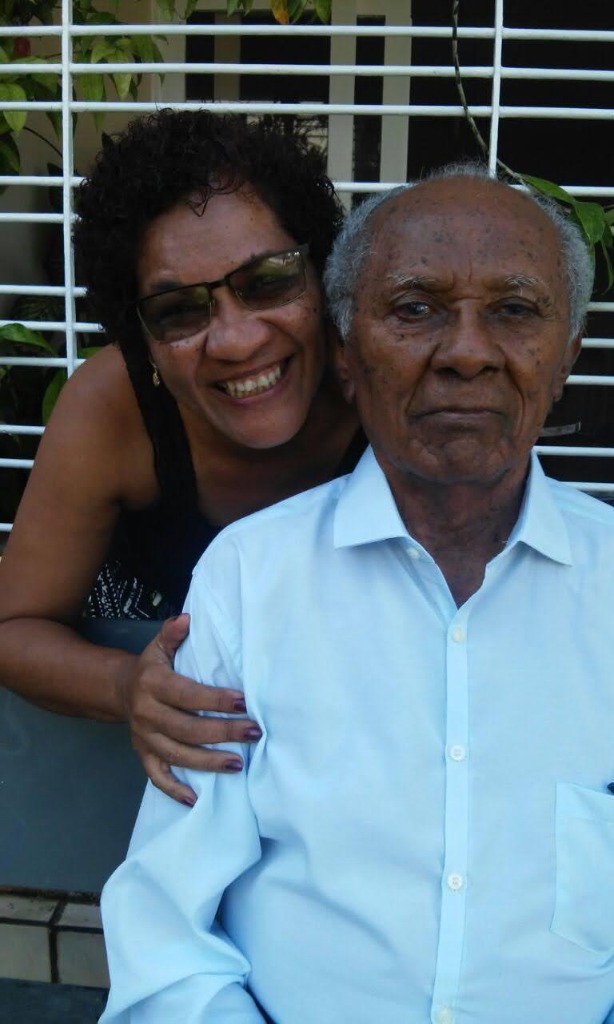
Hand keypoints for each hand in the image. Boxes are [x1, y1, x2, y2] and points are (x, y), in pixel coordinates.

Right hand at [125, 614, 260, 804]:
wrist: (120, 690)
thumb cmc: (152, 668)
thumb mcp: (159, 647)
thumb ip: (172, 633)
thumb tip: (186, 619)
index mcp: (153, 685)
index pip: (188, 695)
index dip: (215, 700)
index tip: (243, 702)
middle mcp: (147, 714)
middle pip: (187, 728)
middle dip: (223, 733)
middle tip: (253, 733)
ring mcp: (144, 738)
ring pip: (177, 755)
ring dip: (208, 763)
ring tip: (238, 764)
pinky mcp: (144, 755)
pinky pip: (157, 777)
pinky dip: (174, 789)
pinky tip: (196, 799)